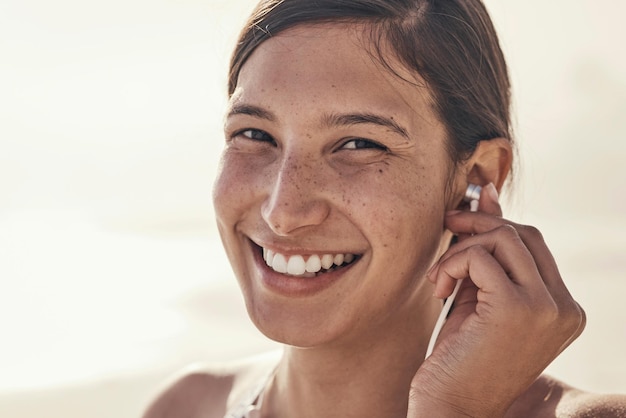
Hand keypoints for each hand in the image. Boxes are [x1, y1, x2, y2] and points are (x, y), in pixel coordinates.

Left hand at [407, 183, 585, 416]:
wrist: (451, 408)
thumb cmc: (461, 357)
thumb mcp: (480, 297)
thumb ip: (488, 253)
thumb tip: (488, 193)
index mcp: (563, 308)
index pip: (534, 245)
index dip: (494, 224)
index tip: (460, 221)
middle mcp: (564, 308)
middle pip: (525, 234)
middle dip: (479, 224)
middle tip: (447, 227)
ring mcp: (547, 307)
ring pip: (505, 237)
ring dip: (461, 248)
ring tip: (440, 279)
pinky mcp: (517, 307)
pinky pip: (480, 256)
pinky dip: (452, 264)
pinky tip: (439, 289)